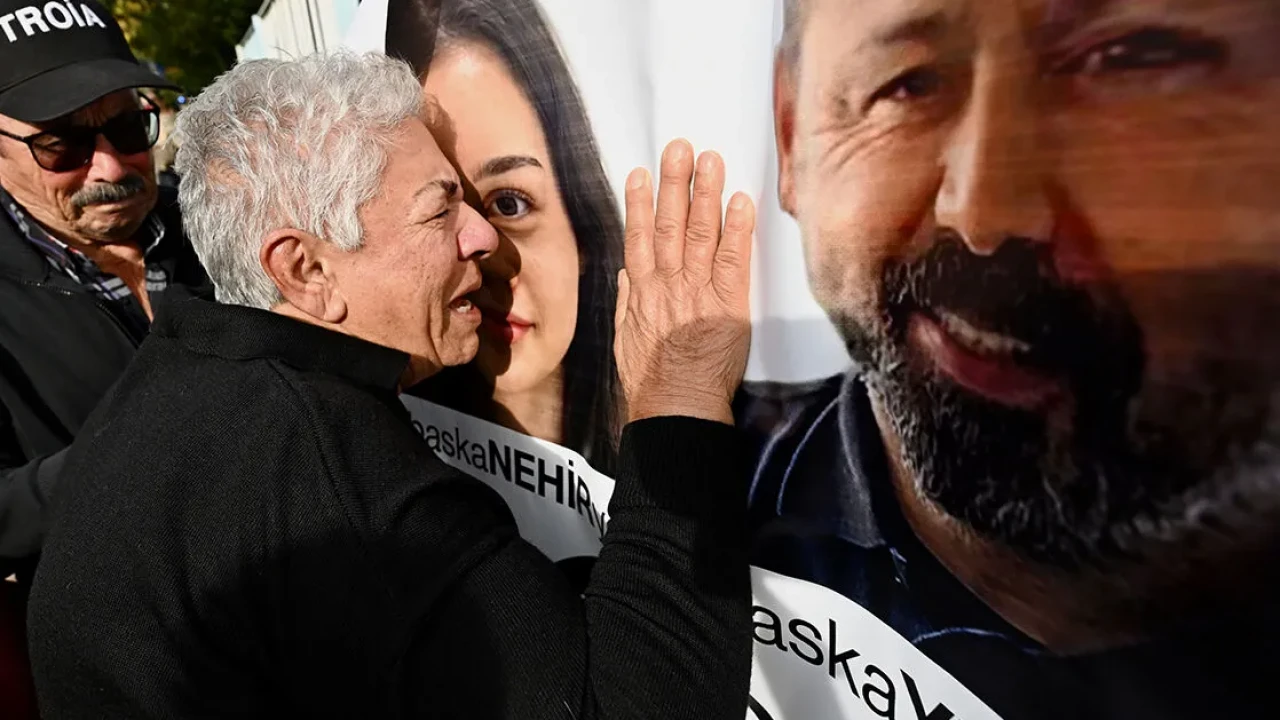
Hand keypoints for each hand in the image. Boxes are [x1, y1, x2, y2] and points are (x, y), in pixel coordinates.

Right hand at [614, 139, 755, 425]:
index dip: (641, 202)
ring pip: (701, 232)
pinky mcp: (730, 304)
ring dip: (705, 192)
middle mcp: (669, 284)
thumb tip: (628, 274)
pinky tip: (740, 200)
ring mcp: (699, 291)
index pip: (640, 237)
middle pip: (671, 224)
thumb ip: (628, 302)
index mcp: (642, 292)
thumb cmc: (650, 382)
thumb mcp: (625, 339)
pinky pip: (734, 259)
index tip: (641, 173)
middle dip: (675, 182)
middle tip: (680, 147)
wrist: (676, 408)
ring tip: (709, 159)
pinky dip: (738, 228)